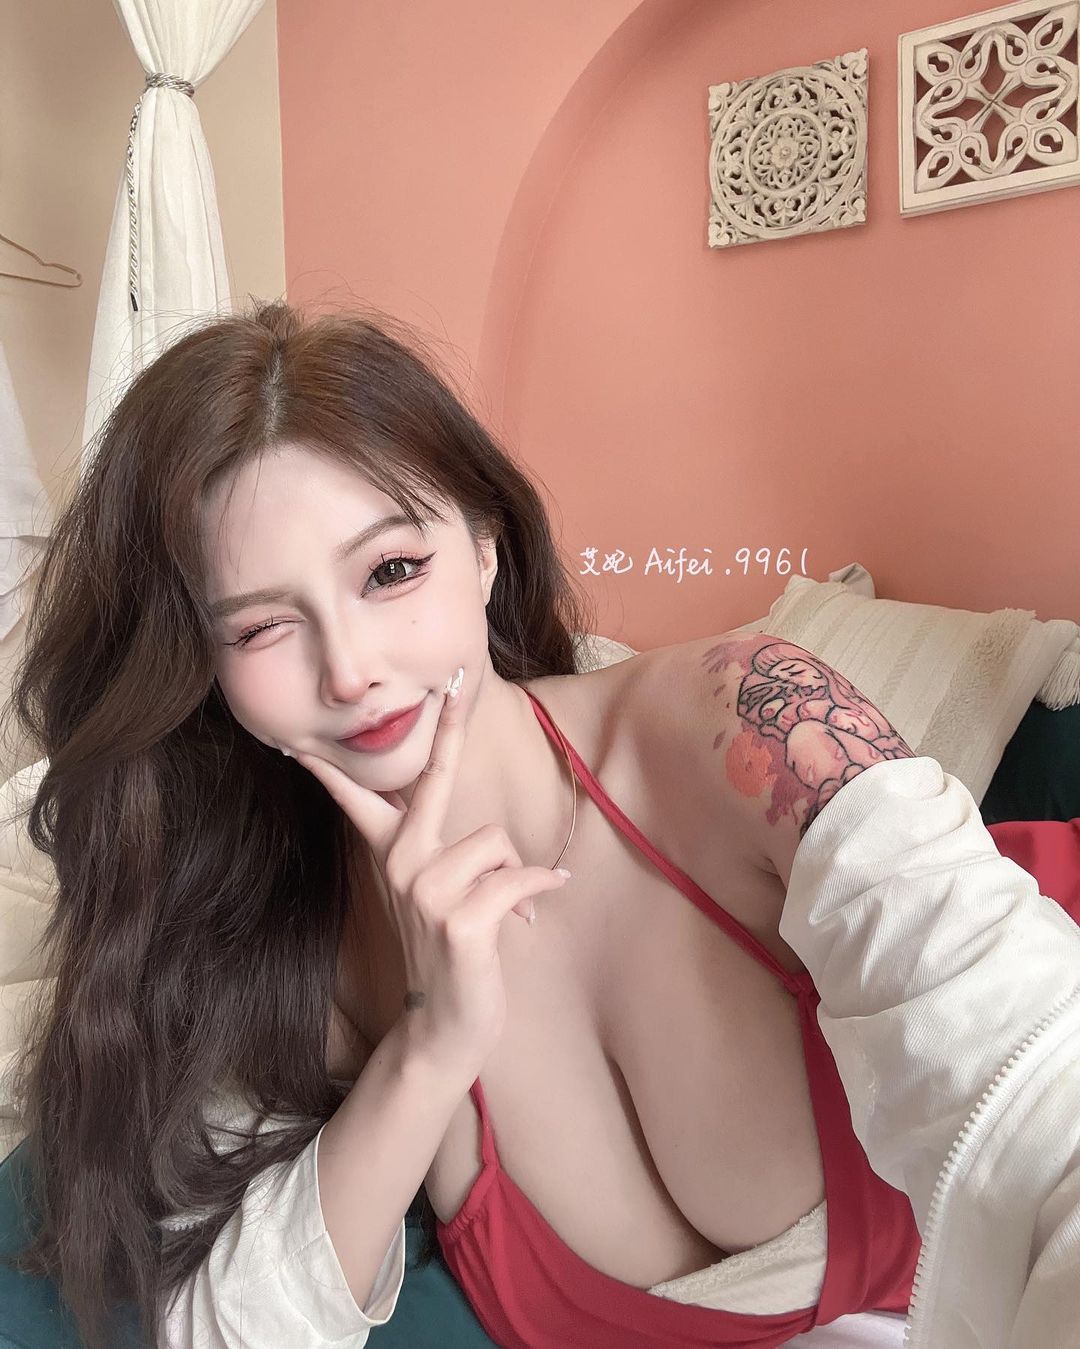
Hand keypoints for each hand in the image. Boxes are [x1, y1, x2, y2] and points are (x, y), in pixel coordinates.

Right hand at [293, 669, 570, 1079]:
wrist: (447, 1030)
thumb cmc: (450, 956)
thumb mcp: (437, 901)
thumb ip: (450, 864)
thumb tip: (495, 848)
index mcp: (393, 856)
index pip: (360, 798)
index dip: (335, 766)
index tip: (300, 737)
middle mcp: (402, 866)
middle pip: (429, 779)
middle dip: (445, 728)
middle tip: (455, 681)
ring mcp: (427, 893)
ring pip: (495, 842)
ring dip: (512, 877)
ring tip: (503, 911)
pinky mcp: (461, 921)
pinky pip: (517, 880)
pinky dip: (535, 893)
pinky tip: (531, 917)